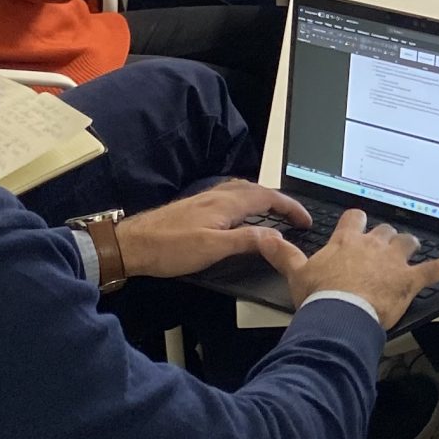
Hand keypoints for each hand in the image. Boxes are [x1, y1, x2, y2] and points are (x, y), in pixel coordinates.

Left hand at [117, 182, 310, 279]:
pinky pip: (232, 196)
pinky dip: (248, 202)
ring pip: (244, 191)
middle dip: (281, 201)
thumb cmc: (168, 248)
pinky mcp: (197, 207)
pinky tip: (242, 213)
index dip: (291, 207)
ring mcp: (206, 199)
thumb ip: (246, 240)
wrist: (132, 245)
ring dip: (265, 198)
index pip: (269, 197)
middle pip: (258, 190)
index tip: (306, 220)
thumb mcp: (213, 249)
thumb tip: (276, 236)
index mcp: (226, 204)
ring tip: (276, 213)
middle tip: (296, 217)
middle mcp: (218, 195)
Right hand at [247, 205, 438, 320]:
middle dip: (384, 238)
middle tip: (380, 249)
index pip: (354, 219)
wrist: (340, 316)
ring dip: (408, 247)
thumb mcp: (295, 273)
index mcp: (346, 241)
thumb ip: (281, 252)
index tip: (356, 226)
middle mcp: (373, 245)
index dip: (356, 222)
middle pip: (384, 231)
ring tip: (408, 252)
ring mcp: (394, 261)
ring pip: (406, 243)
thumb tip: (262, 237)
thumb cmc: (320, 297)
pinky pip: (435, 268)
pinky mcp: (410, 280)